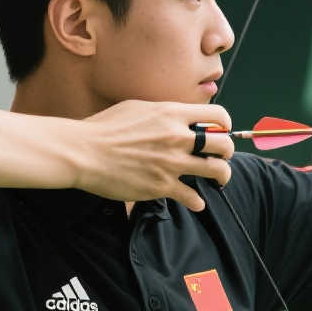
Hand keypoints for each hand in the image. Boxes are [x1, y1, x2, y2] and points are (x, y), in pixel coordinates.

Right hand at [75, 100, 234, 212]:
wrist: (84, 152)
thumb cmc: (104, 128)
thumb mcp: (137, 108)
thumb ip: (162, 113)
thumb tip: (176, 117)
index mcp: (172, 114)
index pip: (217, 115)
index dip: (225, 124)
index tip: (222, 131)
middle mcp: (178, 138)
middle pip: (224, 145)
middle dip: (227, 152)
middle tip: (220, 158)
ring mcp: (172, 163)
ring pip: (217, 171)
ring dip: (222, 177)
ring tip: (218, 180)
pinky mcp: (162, 186)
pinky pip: (192, 197)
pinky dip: (196, 202)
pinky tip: (195, 202)